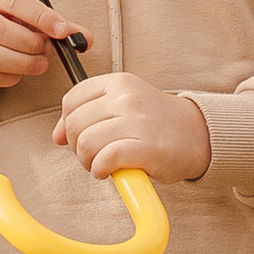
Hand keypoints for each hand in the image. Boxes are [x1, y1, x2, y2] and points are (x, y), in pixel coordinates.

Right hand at [0, 0, 76, 100]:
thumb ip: (52, 23)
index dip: (40, 16)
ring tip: (38, 64)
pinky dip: (6, 77)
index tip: (61, 30)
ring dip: (20, 63)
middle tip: (46, 50)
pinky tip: (18, 73)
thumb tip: (85, 37)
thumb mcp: (21, 13)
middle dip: (28, 44)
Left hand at [55, 72, 211, 183]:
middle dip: (77, 146)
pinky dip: (100, 169)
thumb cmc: (156, 123)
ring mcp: (137, 121)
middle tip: (94, 155)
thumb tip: (56, 136)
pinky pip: (105, 159)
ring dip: (87, 161)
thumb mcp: (123, 104)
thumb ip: (89, 113)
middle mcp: (126, 97)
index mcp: (118, 82)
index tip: (78, 138)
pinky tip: (109, 171)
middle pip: (75, 124)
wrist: (197, 135)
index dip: (66, 125)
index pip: (71, 100)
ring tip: (102, 164)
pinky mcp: (146, 147)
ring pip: (86, 142)